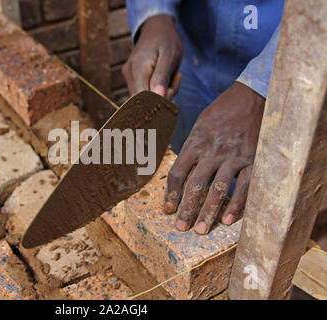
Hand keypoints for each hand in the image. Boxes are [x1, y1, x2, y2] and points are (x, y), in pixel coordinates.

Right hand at [122, 15, 182, 98]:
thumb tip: (158, 98)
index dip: (158, 103)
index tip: (172, 94)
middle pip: (142, 102)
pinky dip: (158, 91)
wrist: (156, 27)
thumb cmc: (166, 40)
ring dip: (162, 94)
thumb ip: (162, 77)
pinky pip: (144, 93)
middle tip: (176, 80)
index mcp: (138, 68)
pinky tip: (166, 79)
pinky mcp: (131, 79)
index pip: (143, 99)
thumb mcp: (170, 56)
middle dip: (162, 98)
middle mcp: (129, 74)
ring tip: (174, 76)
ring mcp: (128, 77)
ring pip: (144, 99)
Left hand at [164, 82, 264, 233]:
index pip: (178, 172)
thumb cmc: (223, 111)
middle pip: (196, 184)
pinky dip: (236, 205)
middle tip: (180, 227)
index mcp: (196, 141)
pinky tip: (228, 220)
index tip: (167, 209)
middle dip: (186, 208)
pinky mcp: (254, 159)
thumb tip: (181, 170)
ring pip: (218, 188)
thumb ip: (191, 147)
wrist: (253, 95)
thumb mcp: (201, 124)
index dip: (171, 193)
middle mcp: (212, 150)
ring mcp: (234, 155)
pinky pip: (245, 186)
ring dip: (208, 211)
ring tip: (200, 229)